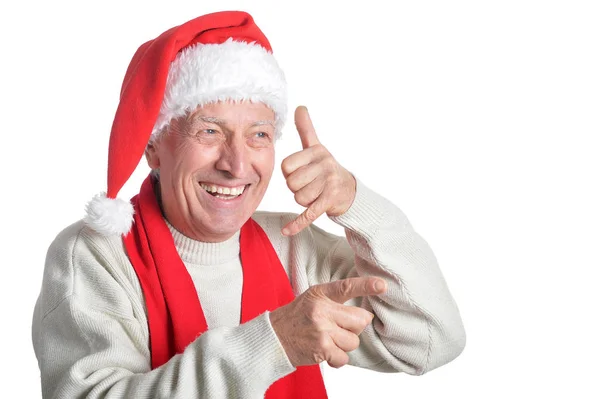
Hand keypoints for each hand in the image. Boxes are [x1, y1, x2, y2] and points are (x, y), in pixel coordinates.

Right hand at [269, 276, 386, 367]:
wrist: (273, 338)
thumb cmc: (296, 317)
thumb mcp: (312, 299)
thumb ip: (336, 301)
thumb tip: (366, 317)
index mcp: (320, 295)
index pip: (346, 287)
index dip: (366, 286)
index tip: (382, 285)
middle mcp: (321, 310)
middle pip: (359, 321)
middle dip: (354, 327)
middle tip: (338, 327)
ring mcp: (322, 331)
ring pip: (354, 341)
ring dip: (344, 344)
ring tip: (328, 340)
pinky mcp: (322, 349)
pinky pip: (344, 357)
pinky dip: (337, 358)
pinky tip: (325, 352)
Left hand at [281, 106, 356, 235]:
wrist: (350, 192)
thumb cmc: (327, 169)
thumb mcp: (318, 147)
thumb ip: (306, 129)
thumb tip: (300, 106)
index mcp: (318, 152)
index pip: (286, 166)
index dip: (291, 173)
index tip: (302, 172)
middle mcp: (325, 165)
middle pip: (292, 183)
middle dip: (297, 188)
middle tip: (310, 185)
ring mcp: (329, 184)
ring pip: (298, 198)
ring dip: (304, 201)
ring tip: (316, 194)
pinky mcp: (330, 202)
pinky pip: (308, 213)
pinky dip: (297, 224)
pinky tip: (286, 230)